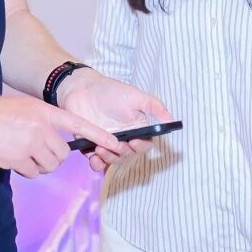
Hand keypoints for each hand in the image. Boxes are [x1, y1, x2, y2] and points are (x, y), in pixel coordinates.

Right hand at [0, 92, 119, 177]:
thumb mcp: (22, 108)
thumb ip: (41, 122)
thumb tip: (54, 143)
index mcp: (42, 111)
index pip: (77, 124)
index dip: (98, 135)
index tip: (115, 143)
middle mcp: (39, 126)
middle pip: (62, 154)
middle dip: (52, 158)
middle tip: (36, 152)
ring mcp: (29, 143)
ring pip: (49, 165)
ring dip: (38, 165)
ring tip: (20, 153)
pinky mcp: (17, 159)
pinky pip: (33, 173)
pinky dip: (25, 170)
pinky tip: (12, 158)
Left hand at [58, 68, 173, 172]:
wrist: (81, 88)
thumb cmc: (109, 91)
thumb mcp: (135, 96)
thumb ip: (154, 106)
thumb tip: (171, 120)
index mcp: (135, 127)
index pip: (144, 144)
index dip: (141, 146)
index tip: (135, 140)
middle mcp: (122, 137)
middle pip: (127, 154)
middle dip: (122, 152)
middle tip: (115, 143)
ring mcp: (105, 142)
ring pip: (112, 160)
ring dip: (109, 158)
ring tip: (100, 148)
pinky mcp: (89, 145)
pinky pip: (95, 160)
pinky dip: (96, 163)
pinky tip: (94, 158)